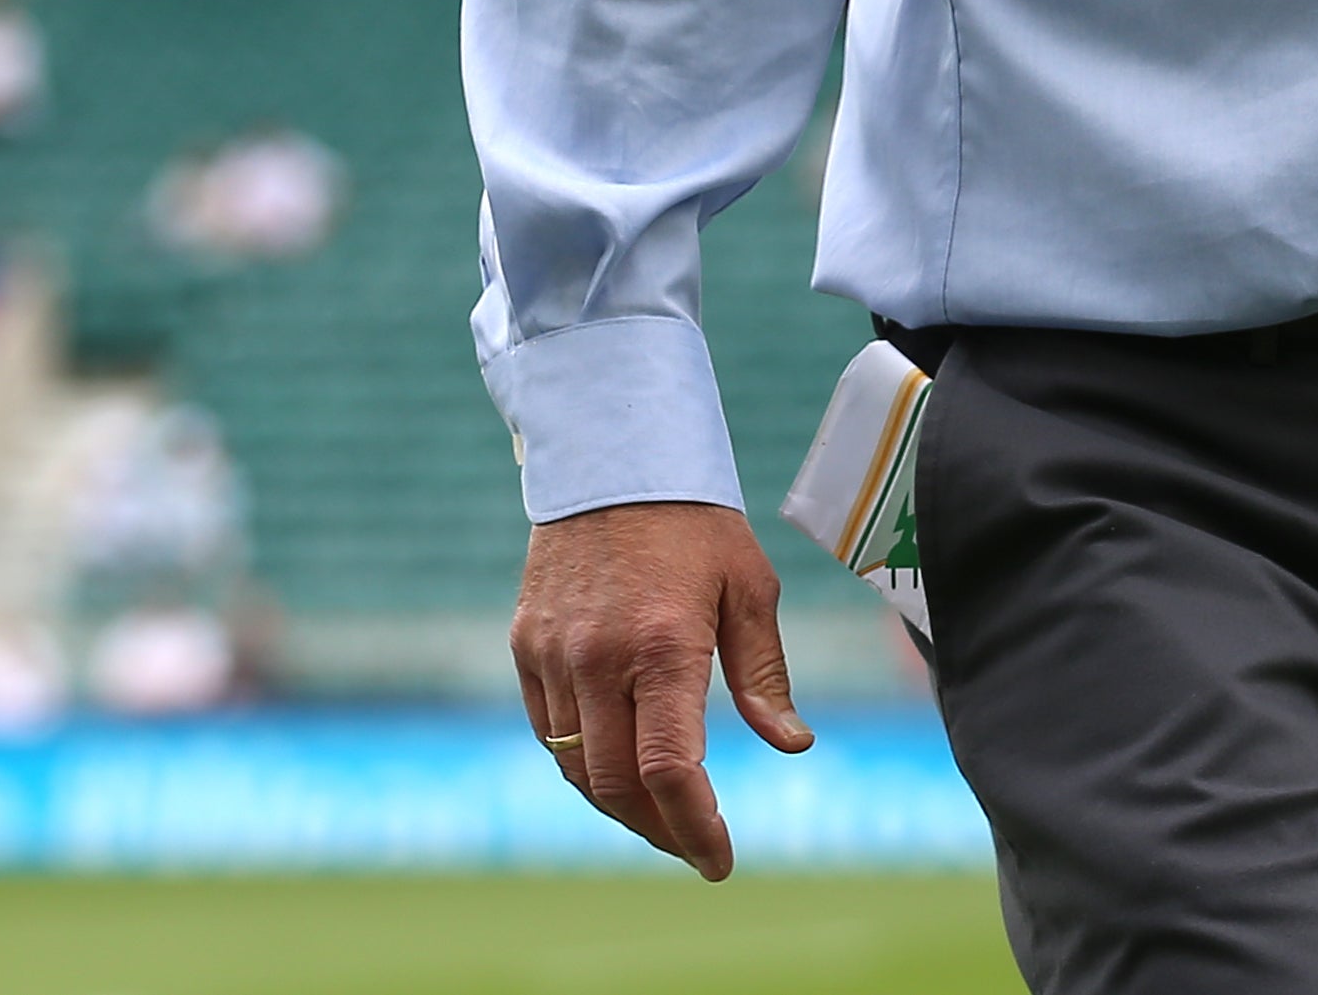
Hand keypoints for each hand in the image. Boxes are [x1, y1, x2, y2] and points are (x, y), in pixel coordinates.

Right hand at [513, 500, 811, 878]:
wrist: (612, 457)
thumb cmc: (696, 522)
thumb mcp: (750, 588)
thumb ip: (763, 674)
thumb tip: (791, 744)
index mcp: (664, 645)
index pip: (669, 769)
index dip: (694, 828)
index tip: (718, 860)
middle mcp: (600, 657)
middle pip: (615, 785)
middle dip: (658, 829)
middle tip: (694, 844)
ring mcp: (555, 653)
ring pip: (576, 766)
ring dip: (618, 805)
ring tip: (661, 816)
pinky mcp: (526, 644)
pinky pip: (549, 728)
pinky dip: (581, 763)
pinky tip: (616, 768)